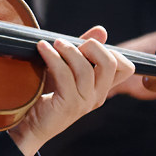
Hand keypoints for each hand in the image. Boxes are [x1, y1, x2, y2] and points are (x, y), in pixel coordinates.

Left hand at [6, 26, 133, 155]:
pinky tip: (42, 48)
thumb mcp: (68, 69)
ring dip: (68, 50)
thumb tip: (102, 30)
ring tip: (52, 44)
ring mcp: (84, 102)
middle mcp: (97, 96)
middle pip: (110, 64)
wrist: (29, 124)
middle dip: (92, 46)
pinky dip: (52, 57)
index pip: (126, 68)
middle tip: (70, 43)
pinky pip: (64, 74)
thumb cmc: (48, 94)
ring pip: (86, 68)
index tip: (86, 46)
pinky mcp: (68, 105)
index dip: (112, 51)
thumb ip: (84, 51)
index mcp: (101, 88)